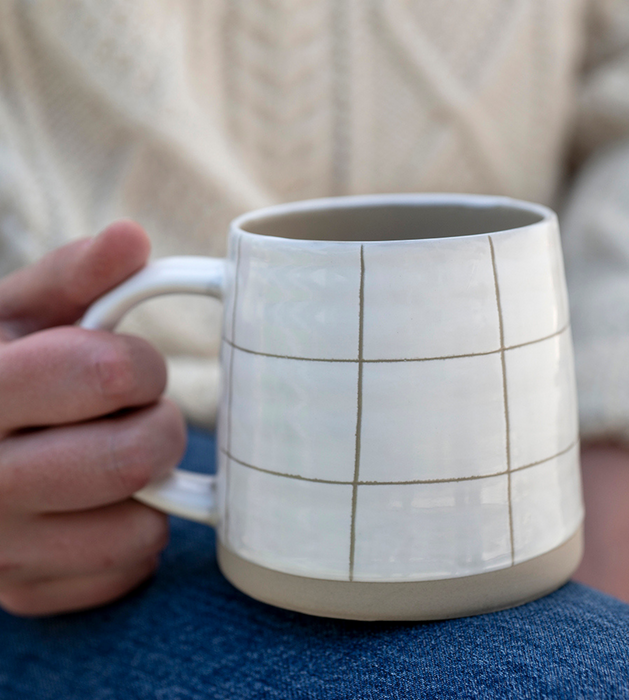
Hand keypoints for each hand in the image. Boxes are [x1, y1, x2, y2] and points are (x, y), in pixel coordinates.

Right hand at [0, 222, 185, 615]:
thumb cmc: (4, 368)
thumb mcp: (18, 313)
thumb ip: (74, 276)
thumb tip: (132, 238)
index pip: (102, 374)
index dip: (138, 365)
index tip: (131, 367)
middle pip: (129, 458)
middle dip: (159, 426)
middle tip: (141, 414)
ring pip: (138, 525)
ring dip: (151, 483)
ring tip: (119, 456)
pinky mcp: (25, 590)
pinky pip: (127, 566)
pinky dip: (137, 530)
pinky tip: (104, 503)